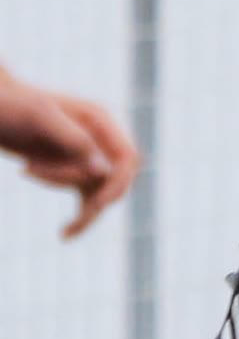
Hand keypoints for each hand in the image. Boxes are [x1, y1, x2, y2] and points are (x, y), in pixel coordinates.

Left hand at [0, 75, 139, 237]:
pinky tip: (65, 233)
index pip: (126, 156)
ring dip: (86, 212)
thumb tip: (105, 171)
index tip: (97, 204)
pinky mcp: (72, 169)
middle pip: (118, 178)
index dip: (118, 182)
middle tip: (76, 220)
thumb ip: (75, 141)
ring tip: (66, 232)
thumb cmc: (11, 105)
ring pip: (101, 192)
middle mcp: (100, 138)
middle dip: (98, 198)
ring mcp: (87, 154)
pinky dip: (81, 216)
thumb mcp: (40, 117)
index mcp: (99, 120)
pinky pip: (86, 197)